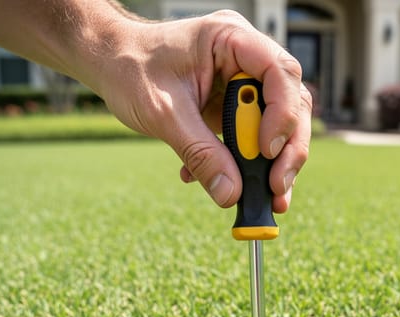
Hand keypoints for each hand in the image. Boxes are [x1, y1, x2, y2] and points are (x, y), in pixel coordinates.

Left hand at [95, 10, 310, 212]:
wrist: (108, 63)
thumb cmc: (129, 68)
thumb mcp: (162, 112)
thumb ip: (199, 152)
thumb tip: (231, 193)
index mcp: (232, 39)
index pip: (280, 73)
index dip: (283, 114)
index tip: (268, 152)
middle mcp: (246, 57)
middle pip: (291, 101)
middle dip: (288, 147)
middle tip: (277, 185)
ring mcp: (242, 81)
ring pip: (280, 122)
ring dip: (275, 162)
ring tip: (266, 194)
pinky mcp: (235, 105)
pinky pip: (255, 136)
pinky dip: (247, 164)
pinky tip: (224, 180)